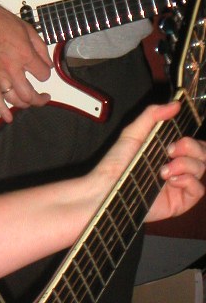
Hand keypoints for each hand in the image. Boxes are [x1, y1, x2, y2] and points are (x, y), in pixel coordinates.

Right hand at [0, 0, 52, 122]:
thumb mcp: (27, 29)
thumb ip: (40, 47)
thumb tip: (46, 61)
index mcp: (24, 54)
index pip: (44, 74)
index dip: (47, 73)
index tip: (44, 69)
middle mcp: (11, 68)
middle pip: (30, 94)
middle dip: (40, 98)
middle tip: (44, 96)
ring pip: (14, 100)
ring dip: (25, 104)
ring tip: (30, 102)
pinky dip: (2, 110)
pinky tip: (8, 118)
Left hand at [94, 103, 205, 221]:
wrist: (108, 187)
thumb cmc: (117, 162)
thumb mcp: (133, 132)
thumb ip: (153, 115)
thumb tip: (175, 104)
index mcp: (166, 149)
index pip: (192, 142)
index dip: (192, 139)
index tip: (179, 137)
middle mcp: (175, 165)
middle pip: (202, 154)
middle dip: (192, 148)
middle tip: (171, 150)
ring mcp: (179, 183)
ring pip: (201, 169)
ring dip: (185, 165)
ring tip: (163, 169)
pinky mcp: (180, 201)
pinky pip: (199, 189)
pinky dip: (188, 181)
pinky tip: (171, 180)